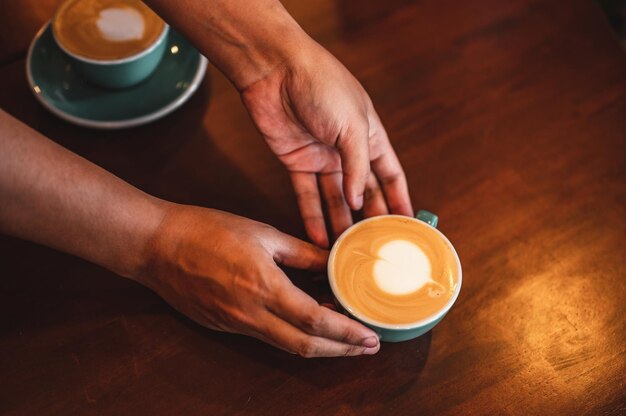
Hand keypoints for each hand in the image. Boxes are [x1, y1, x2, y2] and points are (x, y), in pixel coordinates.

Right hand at [140, 204, 379, 356]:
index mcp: (264, 287)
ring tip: (344, 338)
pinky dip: (292, 336)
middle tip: (367, 347)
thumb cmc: (207, 231)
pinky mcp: (223, 326)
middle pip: (305, 346)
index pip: (315, 321)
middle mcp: (251, 315)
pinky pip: (266, 338)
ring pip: (286, 346)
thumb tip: (331, 262)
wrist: (157, 245)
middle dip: (341, 351)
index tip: (369, 336)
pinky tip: (305, 324)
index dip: (346, 333)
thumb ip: (301, 252)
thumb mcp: (262, 233)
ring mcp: (235, 325)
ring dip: (319, 346)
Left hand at [242, 42, 413, 246]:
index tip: (407, 227)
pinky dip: (312, 216)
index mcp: (369, 136)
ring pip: (334, 199)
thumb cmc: (321, 85)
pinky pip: (306, 196)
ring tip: (346, 251)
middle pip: (363, 192)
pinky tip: (318, 238)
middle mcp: (347, 151)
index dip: (399, 200)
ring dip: (340, 224)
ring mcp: (321, 158)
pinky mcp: (296, 163)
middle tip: (376, 246)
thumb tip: (359, 202)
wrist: (275, 70)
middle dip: (369, 218)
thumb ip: (358, 166)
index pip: (390, 175)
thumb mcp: (351, 125)